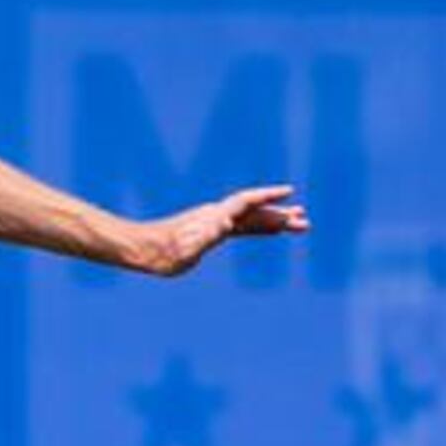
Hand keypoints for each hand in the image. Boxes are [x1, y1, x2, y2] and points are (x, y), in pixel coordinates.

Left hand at [133, 184, 307, 275]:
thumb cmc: (161, 253)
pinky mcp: (210, 234)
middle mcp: (216, 216)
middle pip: (254, 212)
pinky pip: (242, 229)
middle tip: (305, 222)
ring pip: (251, 220)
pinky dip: (260, 229)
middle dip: (280, 216)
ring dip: (274, 222)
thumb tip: (228, 223)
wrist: (141, 251)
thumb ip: (207, 235)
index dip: (268, 197)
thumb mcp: (185, 248)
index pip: (246, 201)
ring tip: (299, 225)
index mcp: (214, 217)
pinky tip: (272, 232)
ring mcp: (214, 223)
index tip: (289, 192)